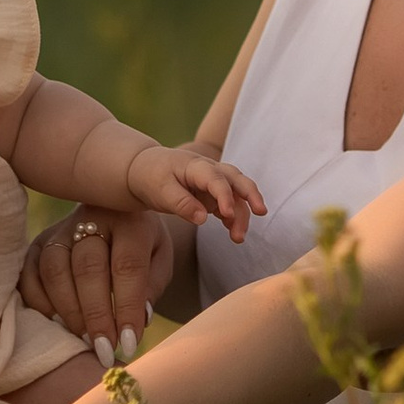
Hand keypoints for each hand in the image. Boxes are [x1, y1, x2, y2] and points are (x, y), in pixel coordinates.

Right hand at [19, 202, 175, 359]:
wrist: (116, 216)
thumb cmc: (143, 247)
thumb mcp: (161, 260)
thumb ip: (152, 287)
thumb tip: (138, 321)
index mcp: (130, 220)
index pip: (127, 266)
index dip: (126, 308)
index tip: (129, 345)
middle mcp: (92, 218)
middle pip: (87, 267)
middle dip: (96, 315)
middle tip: (104, 350)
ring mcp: (60, 229)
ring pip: (54, 268)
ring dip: (68, 311)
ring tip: (83, 340)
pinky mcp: (39, 242)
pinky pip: (29, 273)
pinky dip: (40, 303)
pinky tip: (57, 324)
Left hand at [125, 140, 265, 241]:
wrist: (143, 171)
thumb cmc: (151, 178)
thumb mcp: (160, 191)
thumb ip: (181, 204)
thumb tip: (202, 219)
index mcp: (195, 166)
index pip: (216, 178)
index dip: (224, 195)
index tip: (227, 214)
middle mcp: (209, 171)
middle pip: (236, 179)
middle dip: (251, 194)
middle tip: (261, 212)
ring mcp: (212, 182)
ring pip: (236, 194)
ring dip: (242, 213)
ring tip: (238, 238)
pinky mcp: (212, 195)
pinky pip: (229, 204)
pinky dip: (234, 217)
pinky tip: (233, 232)